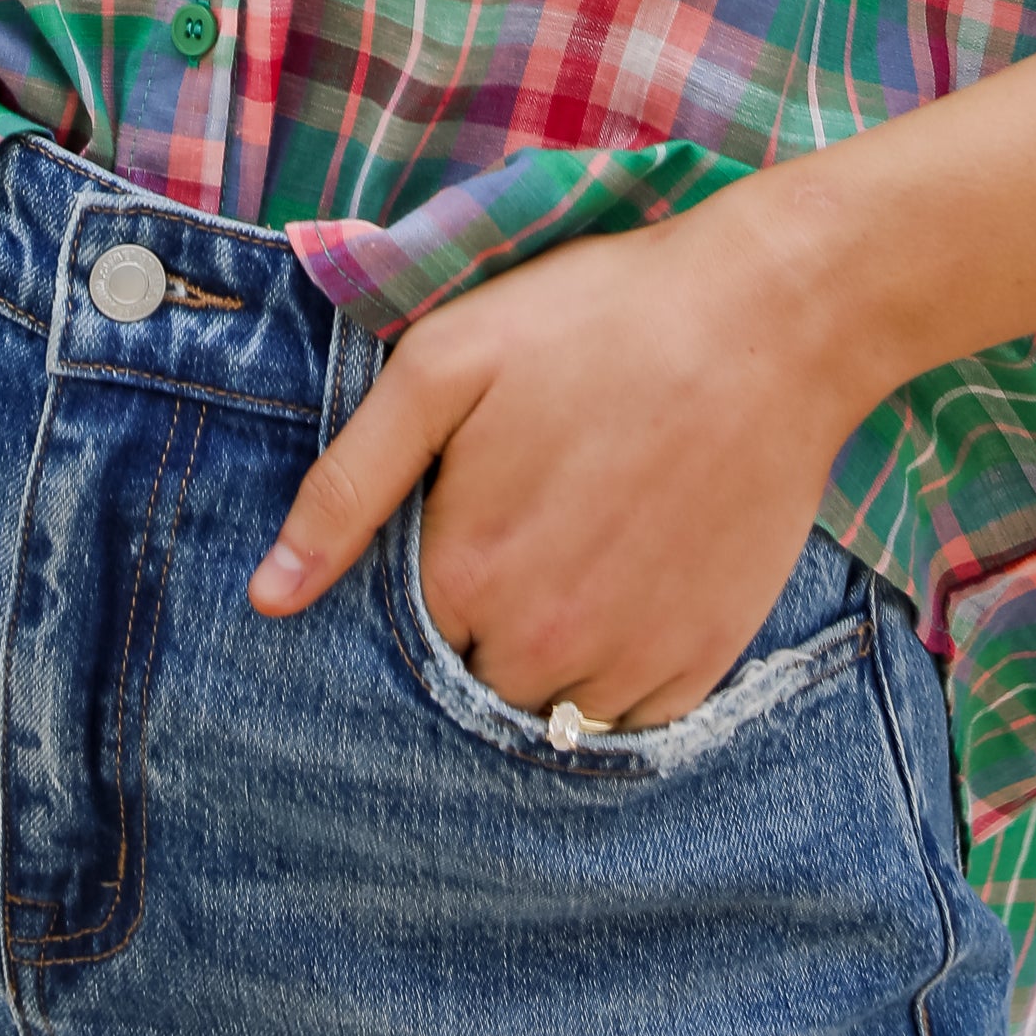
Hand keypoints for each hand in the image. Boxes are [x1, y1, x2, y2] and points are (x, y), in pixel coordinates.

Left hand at [248, 182, 859, 728]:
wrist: (767, 319)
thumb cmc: (597, 323)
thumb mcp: (446, 365)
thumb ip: (349, 486)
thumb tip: (267, 599)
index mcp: (464, 575)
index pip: (404, 631)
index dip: (430, 569)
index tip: (470, 510)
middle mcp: (542, 646)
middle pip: (475, 676)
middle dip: (486, 615)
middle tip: (535, 513)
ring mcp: (630, 663)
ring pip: (550, 706)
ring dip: (553, 649)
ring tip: (587, 539)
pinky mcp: (704, 663)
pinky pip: (633, 717)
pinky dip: (624, 667)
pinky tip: (638, 574)